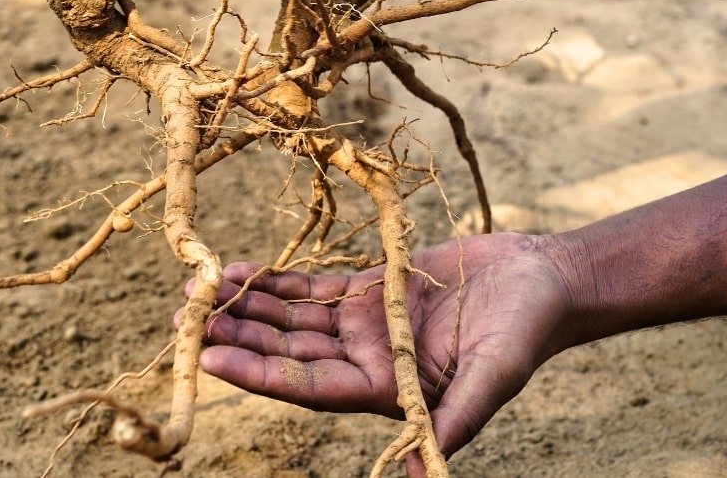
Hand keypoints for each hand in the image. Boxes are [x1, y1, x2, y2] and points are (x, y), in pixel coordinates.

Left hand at [190, 233, 573, 472]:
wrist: (541, 282)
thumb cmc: (525, 333)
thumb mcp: (494, 377)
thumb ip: (456, 419)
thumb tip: (422, 473)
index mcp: (386, 390)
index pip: (308, 387)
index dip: (259, 372)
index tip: (211, 357)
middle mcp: (366, 361)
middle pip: (287, 352)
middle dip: (237, 337)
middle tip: (185, 320)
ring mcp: (364, 323)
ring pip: (291, 318)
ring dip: (246, 306)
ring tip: (198, 289)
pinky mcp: (370, 289)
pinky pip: (311, 287)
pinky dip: (275, 280)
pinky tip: (240, 269)